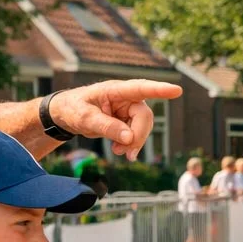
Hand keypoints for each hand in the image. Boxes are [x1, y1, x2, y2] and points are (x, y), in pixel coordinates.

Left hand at [51, 80, 181, 160]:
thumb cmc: (73, 109)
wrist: (66, 115)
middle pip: (144, 116)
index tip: (177, 90)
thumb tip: (129, 138)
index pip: (140, 88)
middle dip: (138, 136)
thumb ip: (107, 127)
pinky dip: (130, 145)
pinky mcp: (126, 121)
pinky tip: (120, 151)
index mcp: (115, 90)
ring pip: (143, 127)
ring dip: (134, 142)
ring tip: (118, 152)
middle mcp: (125, 98)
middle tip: (124, 153)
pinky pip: (136, 134)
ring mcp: (127, 110)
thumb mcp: (85, 119)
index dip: (159, 90)